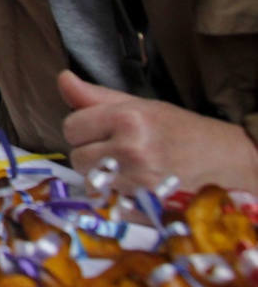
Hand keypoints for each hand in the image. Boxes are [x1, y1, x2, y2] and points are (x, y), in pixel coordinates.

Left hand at [58, 70, 257, 192]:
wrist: (223, 160)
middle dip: (91, 153)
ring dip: (102, 176)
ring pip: (90, 181)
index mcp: (127, 120)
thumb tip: (62, 78)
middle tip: (117, 149)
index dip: (83, 128)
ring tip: (130, 166)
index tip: (101, 130)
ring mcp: (138, 183)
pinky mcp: (145, 208)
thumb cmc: (179, 129)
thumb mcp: (139, 105)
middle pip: (77, 157)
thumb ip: (95, 96)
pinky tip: (137, 185)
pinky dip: (117, 196)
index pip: (71, 127)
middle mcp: (131, 151)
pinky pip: (109, 202)